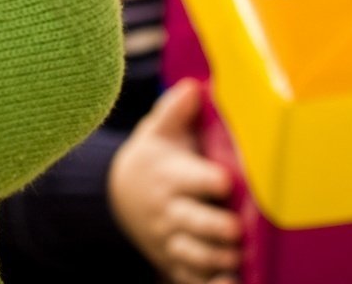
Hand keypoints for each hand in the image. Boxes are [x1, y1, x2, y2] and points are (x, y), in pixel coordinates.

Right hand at [108, 80, 241, 283]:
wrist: (116, 197)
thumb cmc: (151, 159)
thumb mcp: (156, 132)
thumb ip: (175, 111)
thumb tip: (194, 87)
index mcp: (171, 176)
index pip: (191, 178)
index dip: (209, 180)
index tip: (225, 179)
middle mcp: (171, 210)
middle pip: (192, 221)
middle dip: (214, 227)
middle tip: (235, 229)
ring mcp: (172, 239)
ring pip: (192, 254)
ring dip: (214, 258)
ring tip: (235, 257)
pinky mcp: (175, 262)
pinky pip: (191, 279)